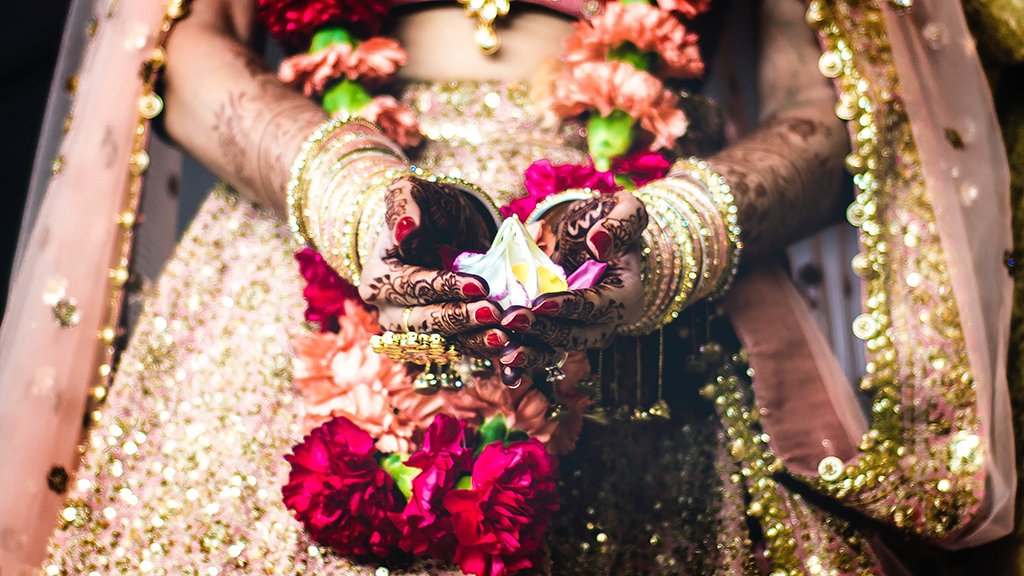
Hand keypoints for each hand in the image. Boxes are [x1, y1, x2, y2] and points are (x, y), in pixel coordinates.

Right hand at [358, 176, 509, 356]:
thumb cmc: (426, 208)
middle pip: (424, 321)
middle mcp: (392, 310)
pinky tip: (509, 345)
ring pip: (443, 342)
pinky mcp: (441, 338)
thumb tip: (405, 230)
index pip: (411, 286)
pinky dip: (483, 348)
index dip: (444, 286)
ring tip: (505, 337)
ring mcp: (415, 329)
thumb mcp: (410, 191)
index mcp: (379, 278)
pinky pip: (460, 348)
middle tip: (494, 312)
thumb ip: (403, 204)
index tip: (478, 284)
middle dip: (460, 317)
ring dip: (474, 340)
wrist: (443, 229)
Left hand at [496, 191, 648, 385]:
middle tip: (511, 320)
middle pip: (578, 335)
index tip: (541, 302)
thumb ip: (620, 223)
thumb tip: (599, 245)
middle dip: (545, 331)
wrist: (587, 233)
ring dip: (532, 353)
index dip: (571, 306)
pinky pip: (542, 349)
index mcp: (626, 295)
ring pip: (559, 349)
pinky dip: (524, 357)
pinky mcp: (558, 330)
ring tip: (505, 352)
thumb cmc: (607, 219)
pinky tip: (502, 364)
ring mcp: (581, 329)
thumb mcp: (625, 209)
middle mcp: (607, 321)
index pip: (599, 305)